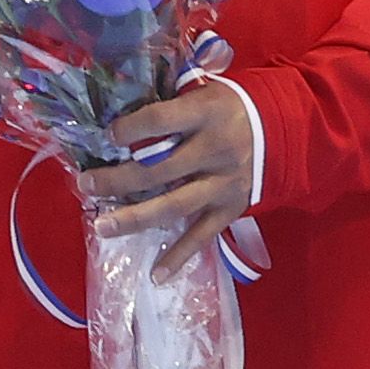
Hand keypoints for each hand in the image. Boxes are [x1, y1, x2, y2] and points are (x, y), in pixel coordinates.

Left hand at [84, 78, 260, 279]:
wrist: (283, 131)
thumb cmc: (229, 109)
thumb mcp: (204, 93)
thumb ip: (169, 106)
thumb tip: (119, 120)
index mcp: (206, 114)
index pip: (159, 121)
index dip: (129, 129)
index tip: (107, 137)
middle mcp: (214, 150)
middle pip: (158, 170)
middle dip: (118, 180)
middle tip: (86, 185)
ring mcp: (222, 184)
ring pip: (173, 206)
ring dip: (135, 219)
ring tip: (102, 227)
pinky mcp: (230, 209)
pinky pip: (202, 236)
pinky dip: (179, 257)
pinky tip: (156, 275)